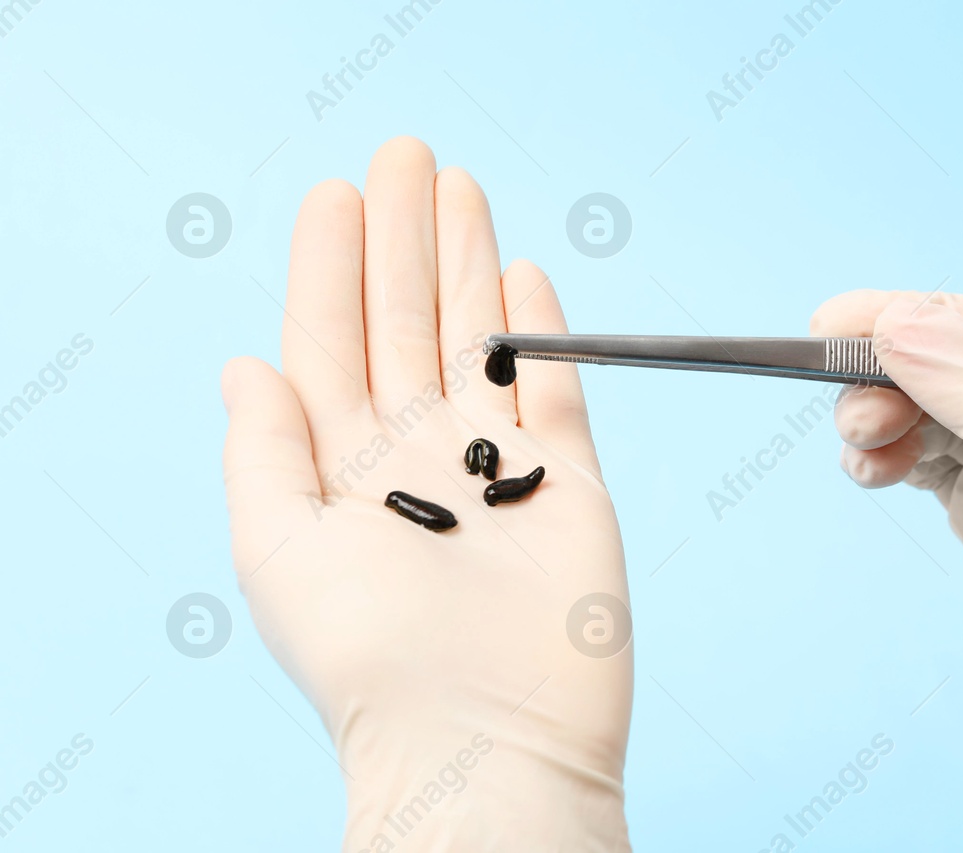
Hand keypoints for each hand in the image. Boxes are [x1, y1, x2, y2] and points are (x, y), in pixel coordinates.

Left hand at [222, 138, 630, 851]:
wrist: (488, 735)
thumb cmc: (373, 660)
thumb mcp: (277, 551)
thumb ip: (263, 451)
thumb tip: (242, 364)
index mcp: (342, 469)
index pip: (331, 341)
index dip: (331, 265)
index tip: (337, 191)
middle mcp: (416, 455)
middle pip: (406, 320)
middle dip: (404, 237)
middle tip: (408, 154)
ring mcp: (493, 465)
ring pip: (477, 338)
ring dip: (468, 261)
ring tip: (460, 187)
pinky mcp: (566, 483)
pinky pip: (552, 391)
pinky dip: (539, 332)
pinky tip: (524, 274)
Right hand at [812, 290, 962, 851]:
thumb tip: (901, 322)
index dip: (927, 314)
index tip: (842, 321)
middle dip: (899, 372)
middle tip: (845, 396)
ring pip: (940, 411)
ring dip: (889, 415)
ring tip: (858, 441)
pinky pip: (931, 461)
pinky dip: (894, 457)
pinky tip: (869, 465)